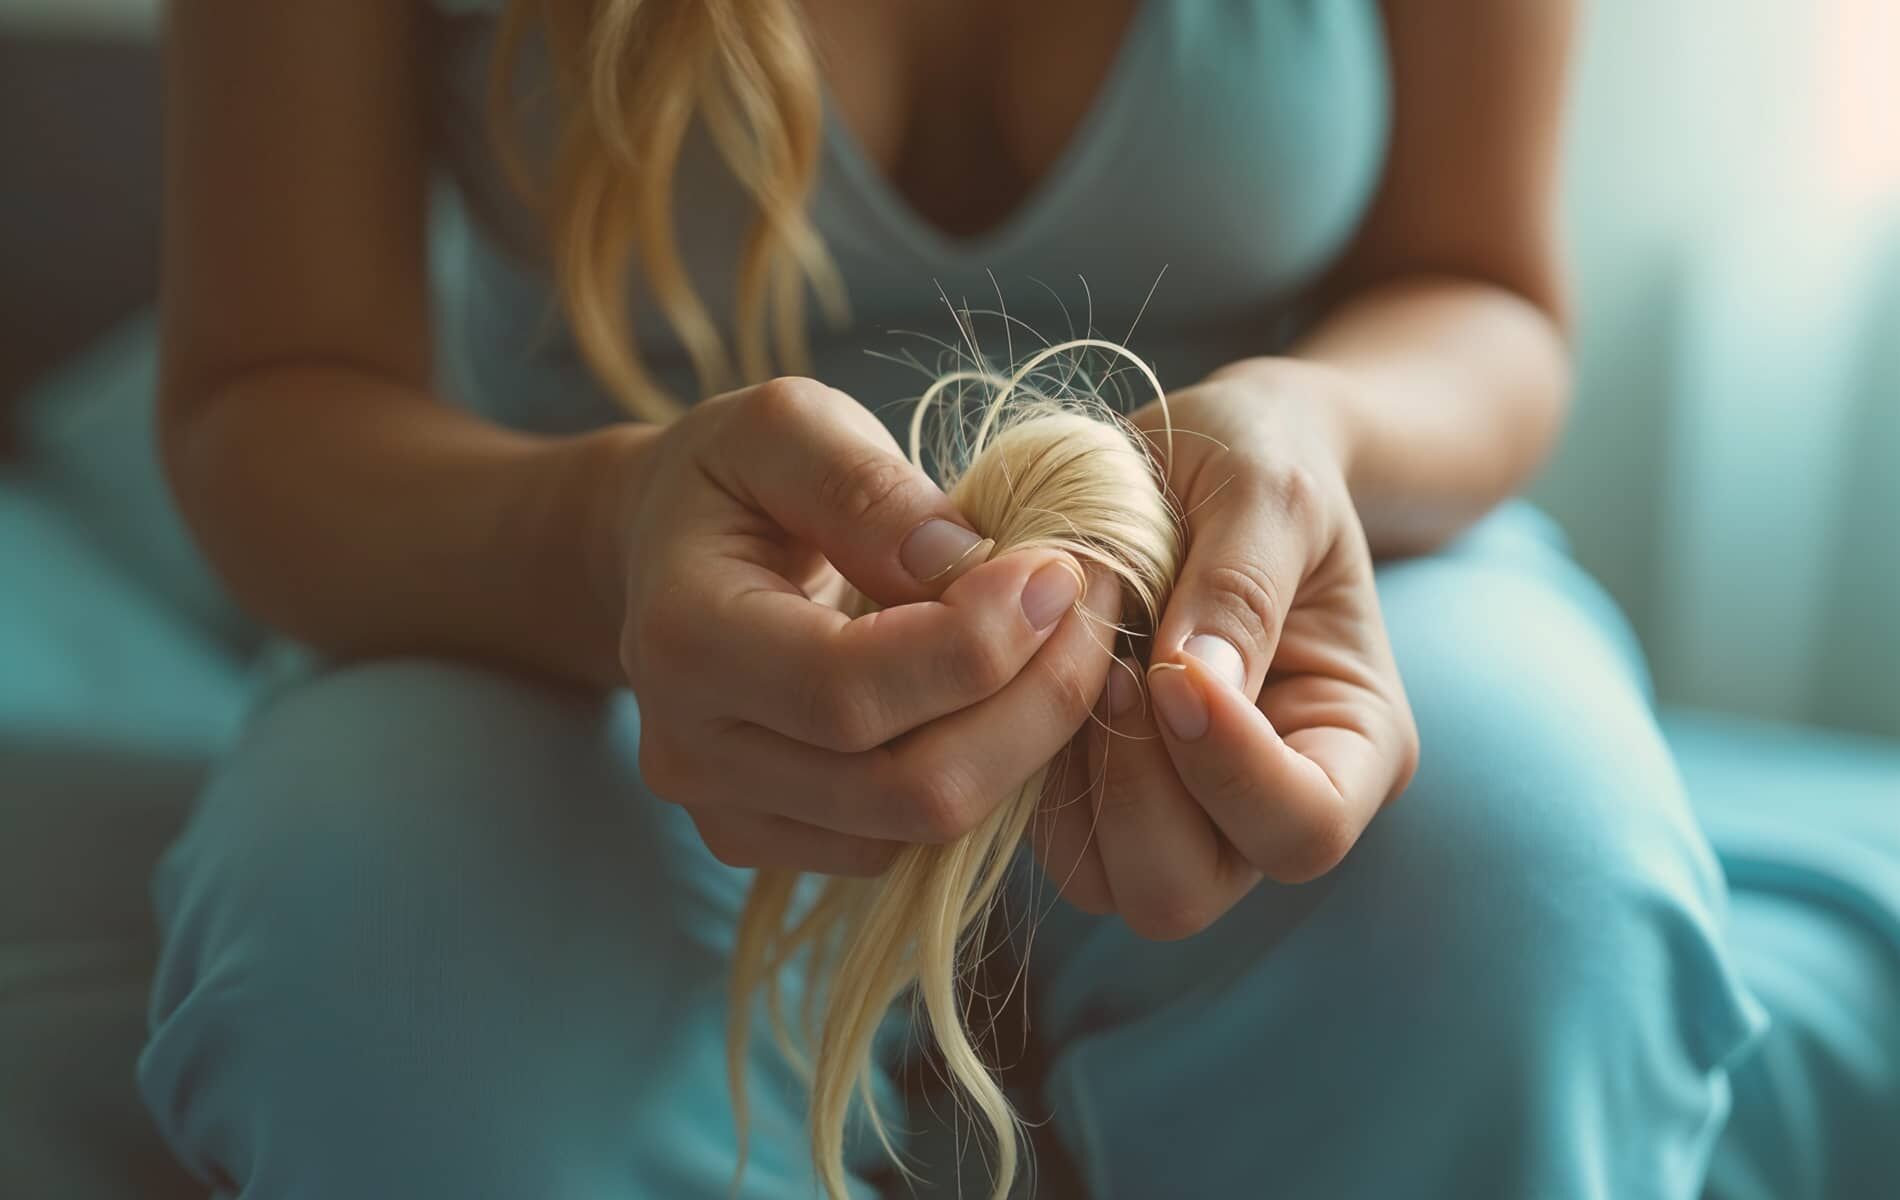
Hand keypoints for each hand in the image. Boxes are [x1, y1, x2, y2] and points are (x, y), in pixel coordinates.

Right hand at [604, 377, 1117, 876]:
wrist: (663, 550)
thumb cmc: (734, 475)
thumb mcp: (785, 427)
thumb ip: (866, 486)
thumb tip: (969, 566)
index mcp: (682, 639)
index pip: (851, 690)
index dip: (981, 642)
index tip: (1061, 567)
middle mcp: (692, 752)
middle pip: (907, 789)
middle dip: (1035, 704)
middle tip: (1096, 607)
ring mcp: (729, 815)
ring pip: (922, 830)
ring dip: (1026, 742)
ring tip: (1069, 640)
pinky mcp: (772, 842)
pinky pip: (909, 844)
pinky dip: (986, 777)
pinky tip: (1012, 694)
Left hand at [1032, 360, 1418, 938]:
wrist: (1193, 455)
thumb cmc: (1255, 458)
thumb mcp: (1266, 485)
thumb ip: (1242, 584)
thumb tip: (1197, 685)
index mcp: (1352, 743)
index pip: (1306, 828)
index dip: (1231, 771)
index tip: (1173, 668)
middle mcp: (1265, 806)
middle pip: (1186, 891)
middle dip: (1129, 790)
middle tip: (1111, 668)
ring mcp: (1174, 816)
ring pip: (1102, 883)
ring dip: (1066, 782)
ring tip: (1070, 662)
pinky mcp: (1089, 798)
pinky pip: (1038, 835)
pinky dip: (1022, 767)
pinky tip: (1029, 673)